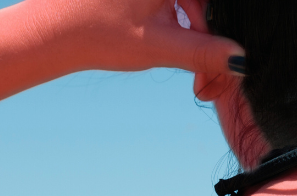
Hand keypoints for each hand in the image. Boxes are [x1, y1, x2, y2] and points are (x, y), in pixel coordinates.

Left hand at [24, 0, 244, 75]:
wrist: (55, 29)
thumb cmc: (100, 32)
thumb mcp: (160, 46)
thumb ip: (204, 53)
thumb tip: (242, 61)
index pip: (213, 7)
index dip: (223, 36)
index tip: (224, 68)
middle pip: (203, 5)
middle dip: (208, 43)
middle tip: (204, 86)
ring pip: (189, 4)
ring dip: (194, 38)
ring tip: (189, 76)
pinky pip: (173, 3)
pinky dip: (179, 24)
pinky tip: (167, 44)